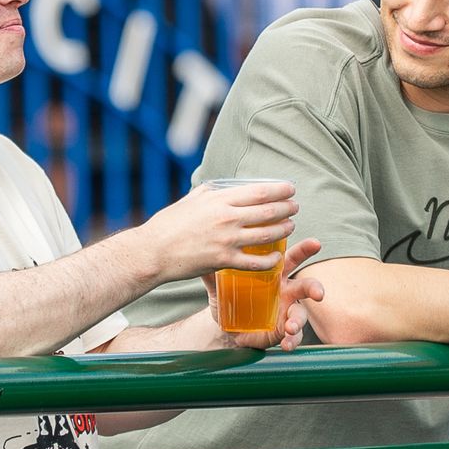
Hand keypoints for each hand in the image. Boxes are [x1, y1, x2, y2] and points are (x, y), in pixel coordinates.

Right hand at [143, 179, 295, 285]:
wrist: (154, 251)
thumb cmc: (170, 223)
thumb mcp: (192, 199)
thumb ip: (213, 192)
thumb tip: (227, 186)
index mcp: (219, 200)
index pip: (259, 191)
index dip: (280, 190)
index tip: (290, 189)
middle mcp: (227, 219)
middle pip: (268, 212)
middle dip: (287, 208)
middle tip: (295, 207)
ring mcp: (227, 241)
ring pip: (267, 235)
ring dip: (284, 230)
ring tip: (291, 226)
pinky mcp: (224, 261)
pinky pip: (256, 262)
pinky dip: (270, 260)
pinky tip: (277, 257)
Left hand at [203, 239, 324, 349]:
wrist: (228, 327)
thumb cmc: (231, 298)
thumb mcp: (221, 284)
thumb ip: (214, 272)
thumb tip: (199, 257)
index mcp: (274, 274)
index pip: (292, 258)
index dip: (305, 250)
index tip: (315, 243)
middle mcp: (286, 291)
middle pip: (306, 285)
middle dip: (315, 287)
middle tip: (318, 293)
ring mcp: (287, 311)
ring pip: (302, 313)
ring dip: (299, 320)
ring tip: (291, 326)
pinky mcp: (284, 330)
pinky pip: (294, 336)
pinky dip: (292, 340)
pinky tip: (287, 344)